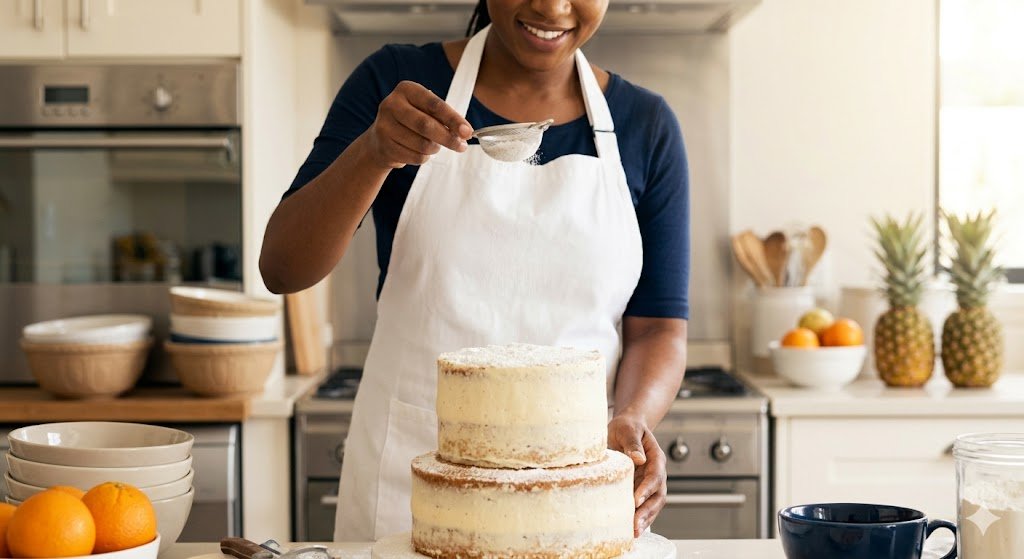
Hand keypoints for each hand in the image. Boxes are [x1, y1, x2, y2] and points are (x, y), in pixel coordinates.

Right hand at [365, 81, 472, 168]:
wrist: (380, 139)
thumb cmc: (411, 122)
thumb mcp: (425, 111)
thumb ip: (443, 118)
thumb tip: (464, 132)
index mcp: (406, 90)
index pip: (434, 104)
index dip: (453, 119)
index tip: (468, 132)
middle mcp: (391, 104)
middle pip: (426, 125)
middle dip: (448, 138)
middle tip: (461, 146)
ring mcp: (384, 126)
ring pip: (422, 144)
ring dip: (434, 149)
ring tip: (433, 146)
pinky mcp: (384, 146)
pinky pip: (415, 157)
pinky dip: (424, 157)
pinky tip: (419, 151)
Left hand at [608, 414, 666, 536]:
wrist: (626, 427)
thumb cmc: (626, 427)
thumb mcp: (627, 429)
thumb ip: (632, 443)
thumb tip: (638, 459)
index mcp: (656, 457)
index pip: (655, 476)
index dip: (647, 489)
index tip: (635, 500)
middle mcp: (656, 472)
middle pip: (658, 495)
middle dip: (648, 511)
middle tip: (635, 525)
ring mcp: (649, 483)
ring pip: (653, 504)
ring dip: (645, 519)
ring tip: (633, 532)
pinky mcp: (640, 489)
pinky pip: (643, 505)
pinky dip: (639, 517)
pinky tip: (629, 528)